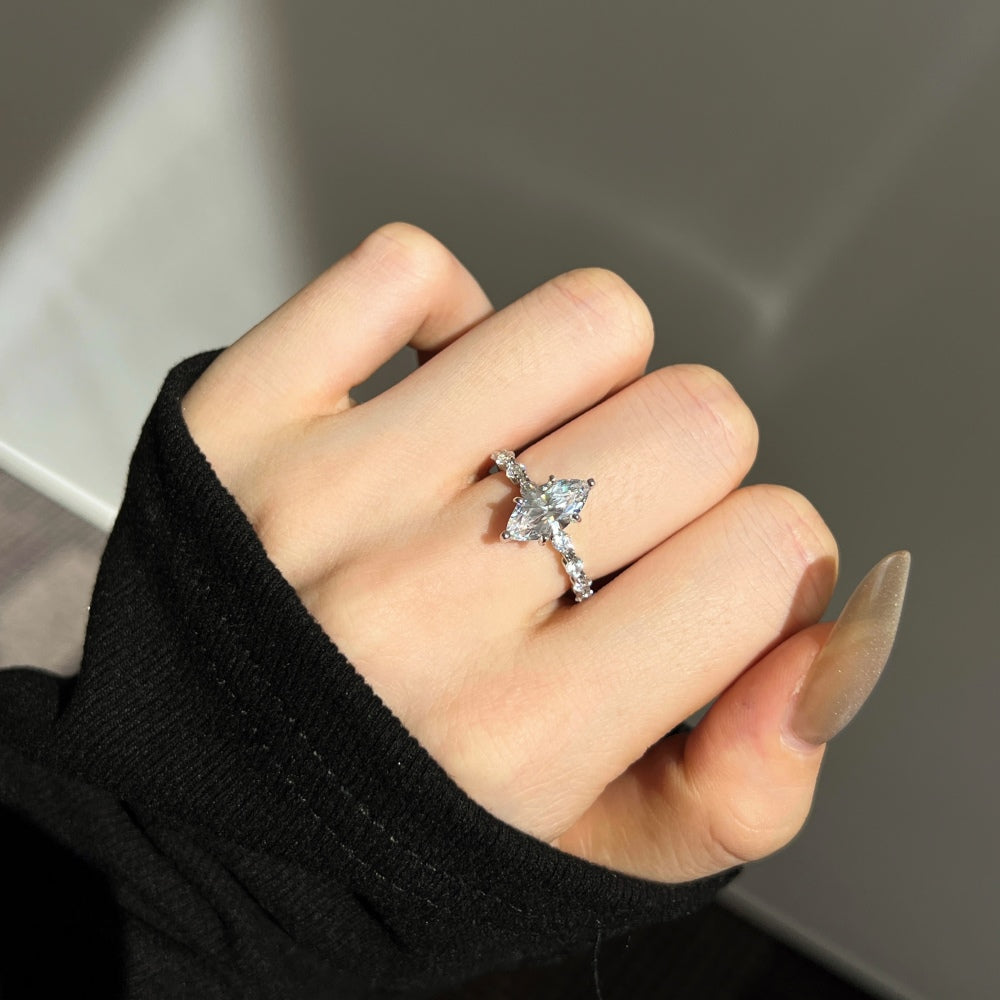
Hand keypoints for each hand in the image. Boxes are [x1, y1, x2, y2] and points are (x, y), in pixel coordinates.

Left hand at [182, 223, 842, 883]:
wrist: (192, 816)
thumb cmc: (388, 836)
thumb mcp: (579, 862)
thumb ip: (736, 786)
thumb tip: (824, 645)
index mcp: (522, 732)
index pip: (768, 548)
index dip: (762, 563)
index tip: (704, 585)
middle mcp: (421, 606)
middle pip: (696, 418)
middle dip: (685, 475)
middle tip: (607, 537)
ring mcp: (324, 494)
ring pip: (584, 322)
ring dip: (590, 383)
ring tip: (532, 459)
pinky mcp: (243, 418)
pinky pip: (404, 270)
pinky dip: (445, 311)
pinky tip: (434, 400)